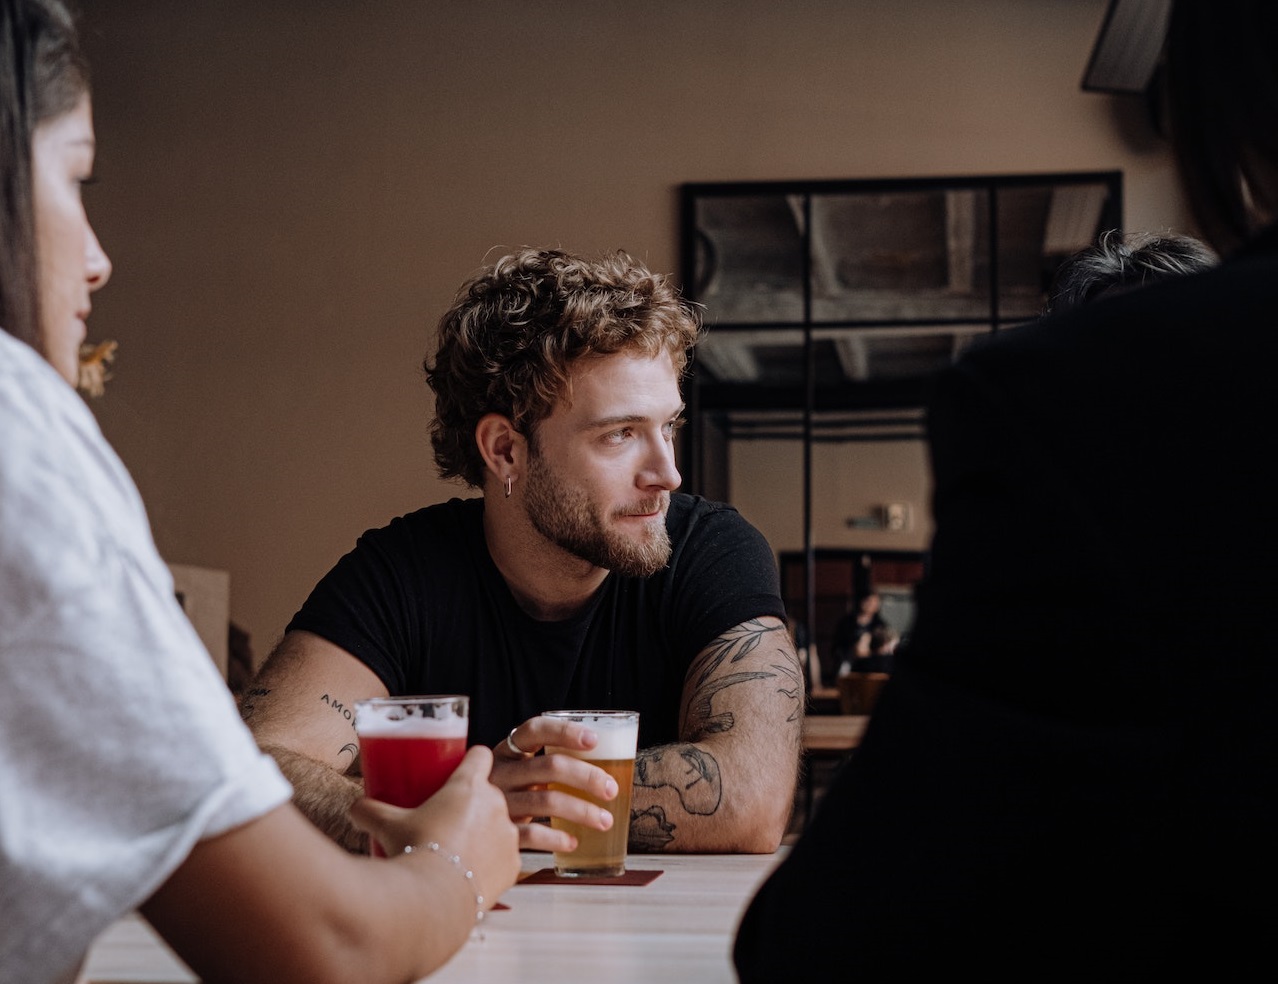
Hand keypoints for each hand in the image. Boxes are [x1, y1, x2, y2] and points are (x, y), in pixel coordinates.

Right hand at [350, 746, 519, 906]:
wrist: (433, 900)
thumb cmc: (413, 852)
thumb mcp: (386, 825)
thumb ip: (369, 810)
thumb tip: (355, 809)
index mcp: (470, 786)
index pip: (481, 756)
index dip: (471, 761)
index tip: (460, 771)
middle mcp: (497, 804)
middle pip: (489, 793)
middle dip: (473, 804)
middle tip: (448, 818)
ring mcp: (509, 835)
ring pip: (499, 826)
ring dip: (485, 833)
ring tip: (459, 850)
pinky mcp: (514, 865)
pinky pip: (505, 857)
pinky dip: (491, 863)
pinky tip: (472, 873)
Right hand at [491, 715, 619, 851]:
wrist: (450, 832)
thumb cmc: (496, 797)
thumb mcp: (509, 774)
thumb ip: (539, 766)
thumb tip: (599, 766)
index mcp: (504, 752)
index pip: (533, 730)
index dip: (564, 731)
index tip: (594, 740)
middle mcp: (499, 773)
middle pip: (549, 767)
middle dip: (586, 777)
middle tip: (611, 788)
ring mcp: (496, 803)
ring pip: (546, 801)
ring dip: (582, 811)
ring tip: (605, 820)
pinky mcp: (495, 833)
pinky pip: (532, 834)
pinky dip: (556, 838)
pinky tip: (573, 841)